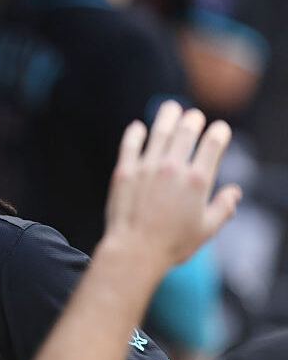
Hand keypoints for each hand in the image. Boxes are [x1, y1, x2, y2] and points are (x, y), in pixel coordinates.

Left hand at [102, 101, 241, 267]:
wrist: (134, 251)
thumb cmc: (172, 244)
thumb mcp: (207, 230)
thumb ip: (224, 208)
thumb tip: (234, 192)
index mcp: (198, 180)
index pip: (213, 144)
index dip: (219, 132)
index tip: (219, 129)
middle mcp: (173, 169)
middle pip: (186, 132)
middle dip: (193, 120)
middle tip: (194, 116)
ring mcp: (147, 168)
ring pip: (158, 133)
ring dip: (166, 117)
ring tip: (170, 109)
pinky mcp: (124, 172)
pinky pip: (130, 145)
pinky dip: (135, 134)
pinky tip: (138, 127)